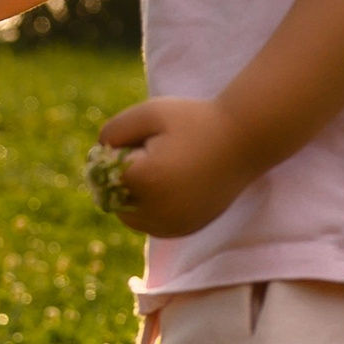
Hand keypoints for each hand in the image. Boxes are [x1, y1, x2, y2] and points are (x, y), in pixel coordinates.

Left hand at [92, 93, 259, 235]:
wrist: (246, 139)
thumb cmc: (195, 120)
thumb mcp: (149, 113)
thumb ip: (113, 130)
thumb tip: (97, 156)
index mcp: (146, 180)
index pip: (105, 174)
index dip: (118, 154)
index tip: (143, 140)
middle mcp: (158, 211)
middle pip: (114, 198)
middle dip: (125, 178)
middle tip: (156, 154)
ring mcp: (172, 225)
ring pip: (129, 216)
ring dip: (135, 196)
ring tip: (165, 169)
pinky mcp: (184, 230)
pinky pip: (151, 224)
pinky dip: (151, 208)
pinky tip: (171, 184)